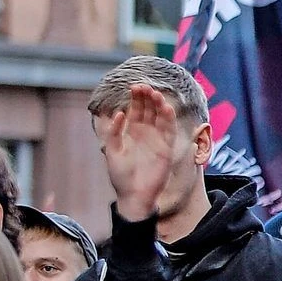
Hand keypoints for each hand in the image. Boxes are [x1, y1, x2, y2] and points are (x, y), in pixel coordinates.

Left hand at [101, 83, 181, 223]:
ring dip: (159, 105)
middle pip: (149, 110)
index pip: (136, 110)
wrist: (133, 195)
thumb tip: (120, 113)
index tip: (134, 86)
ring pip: (161, 118)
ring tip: (155, 93)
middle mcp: (146, 134)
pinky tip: (166, 108)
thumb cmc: (120, 176)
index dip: (136, 98)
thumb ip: (114, 132)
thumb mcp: (111, 150)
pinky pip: (169, 131)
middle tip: (144, 86)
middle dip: (147, 97)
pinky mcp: (167, 149)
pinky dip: (169, 119)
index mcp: (132, 132)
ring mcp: (158, 141)